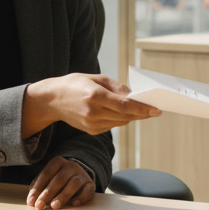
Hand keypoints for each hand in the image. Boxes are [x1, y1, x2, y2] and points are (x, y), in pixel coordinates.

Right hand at [22, 73, 159, 136]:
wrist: (52, 100)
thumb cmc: (75, 84)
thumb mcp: (96, 78)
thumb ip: (116, 87)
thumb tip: (134, 96)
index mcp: (95, 96)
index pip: (125, 106)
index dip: (143, 109)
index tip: (156, 110)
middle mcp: (93, 112)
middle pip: (125, 116)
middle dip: (141, 113)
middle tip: (153, 108)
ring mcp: (92, 124)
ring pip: (121, 122)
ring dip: (131, 116)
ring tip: (138, 108)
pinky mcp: (91, 131)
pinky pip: (112, 125)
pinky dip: (119, 119)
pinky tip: (118, 112)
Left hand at [26, 157, 95, 209]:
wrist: (78, 174)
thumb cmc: (58, 179)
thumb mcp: (47, 179)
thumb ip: (39, 188)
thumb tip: (31, 201)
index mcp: (57, 162)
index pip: (46, 174)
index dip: (37, 188)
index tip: (31, 201)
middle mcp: (71, 166)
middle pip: (59, 179)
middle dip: (48, 193)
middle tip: (39, 206)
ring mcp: (82, 174)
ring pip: (74, 183)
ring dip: (63, 195)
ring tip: (54, 206)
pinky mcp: (90, 184)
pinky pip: (88, 190)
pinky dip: (82, 197)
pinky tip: (74, 203)